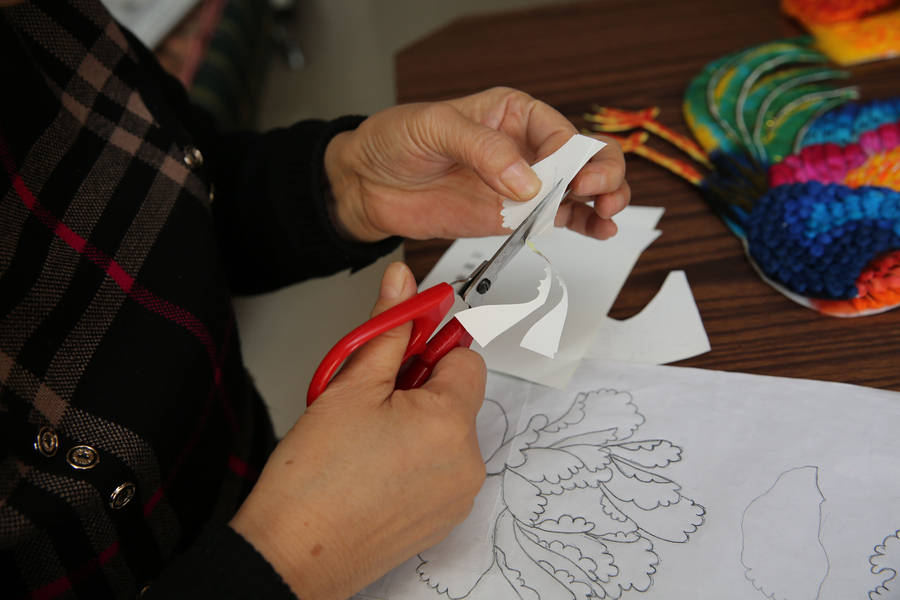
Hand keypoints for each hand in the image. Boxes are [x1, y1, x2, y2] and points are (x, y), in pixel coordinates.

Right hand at [230, 262, 486, 599]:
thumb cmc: (313, 481)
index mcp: (450, 423)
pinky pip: (441, 469)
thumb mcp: (349, 387)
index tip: (401, 350)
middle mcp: (466, 462)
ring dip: (417, 424)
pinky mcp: (443, 519)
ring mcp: (457, 495)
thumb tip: (402, 283)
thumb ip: (386, 329)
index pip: (465, 357)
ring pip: (447, 433)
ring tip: (367, 438)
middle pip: (457, 397)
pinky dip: (416, 459)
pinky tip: (374, 466)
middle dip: (419, 388)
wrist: (292, 554)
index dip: (429, 347)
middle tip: (371, 399)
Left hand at [324, 86, 629, 242]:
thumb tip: (529, 181)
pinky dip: (583, 224)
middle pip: (583, 157)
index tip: (574, 179)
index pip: (559, 132)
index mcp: (512, 113)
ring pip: (579, 190)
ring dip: (602, 200)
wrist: (366, 184)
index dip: (576, 156)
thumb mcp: (435, 128)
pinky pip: (557, 219)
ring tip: (607, 215)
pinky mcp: (512, 217)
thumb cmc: (394, 141)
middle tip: (597, 194)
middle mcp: (524, 148)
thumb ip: (484, 150)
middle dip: (601, 173)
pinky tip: (598, 229)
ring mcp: (521, 185)